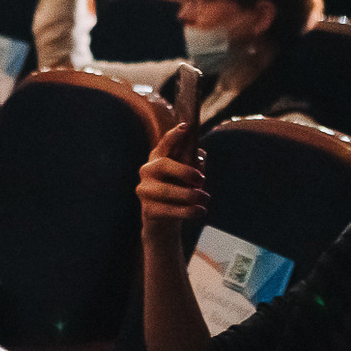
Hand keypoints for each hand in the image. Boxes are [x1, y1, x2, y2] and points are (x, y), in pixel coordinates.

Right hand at [135, 124, 208, 241]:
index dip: (174, 135)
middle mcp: (147, 171)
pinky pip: (168, 210)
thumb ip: (194, 165)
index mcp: (158, 158)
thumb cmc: (179, 194)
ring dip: (189, 194)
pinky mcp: (148, 210)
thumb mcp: (189, 178)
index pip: (165, 144)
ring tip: (205, 198)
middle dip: (183, 170)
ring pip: (165, 190)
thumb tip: (198, 157)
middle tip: (201, 179)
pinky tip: (201, 211)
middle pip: (162, 164)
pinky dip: (187, 211)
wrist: (164, 224)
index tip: (186, 126)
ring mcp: (144, 190)